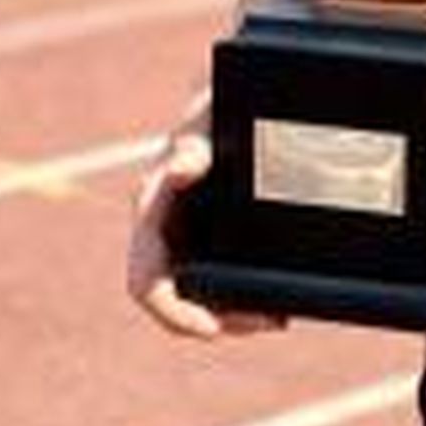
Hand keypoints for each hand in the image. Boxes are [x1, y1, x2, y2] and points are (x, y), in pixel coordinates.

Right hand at [127, 117, 285, 339]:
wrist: (240, 98)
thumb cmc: (219, 104)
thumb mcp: (208, 119)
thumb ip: (193, 143)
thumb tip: (179, 169)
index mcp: (152, 209)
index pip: (147, 281)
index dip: (174, 313)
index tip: (211, 327)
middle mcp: (165, 230)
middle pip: (180, 302)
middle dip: (220, 320)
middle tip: (269, 320)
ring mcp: (188, 236)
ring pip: (203, 297)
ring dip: (236, 314)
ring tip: (278, 314)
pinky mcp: (213, 237)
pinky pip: (222, 280)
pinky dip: (246, 296)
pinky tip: (277, 299)